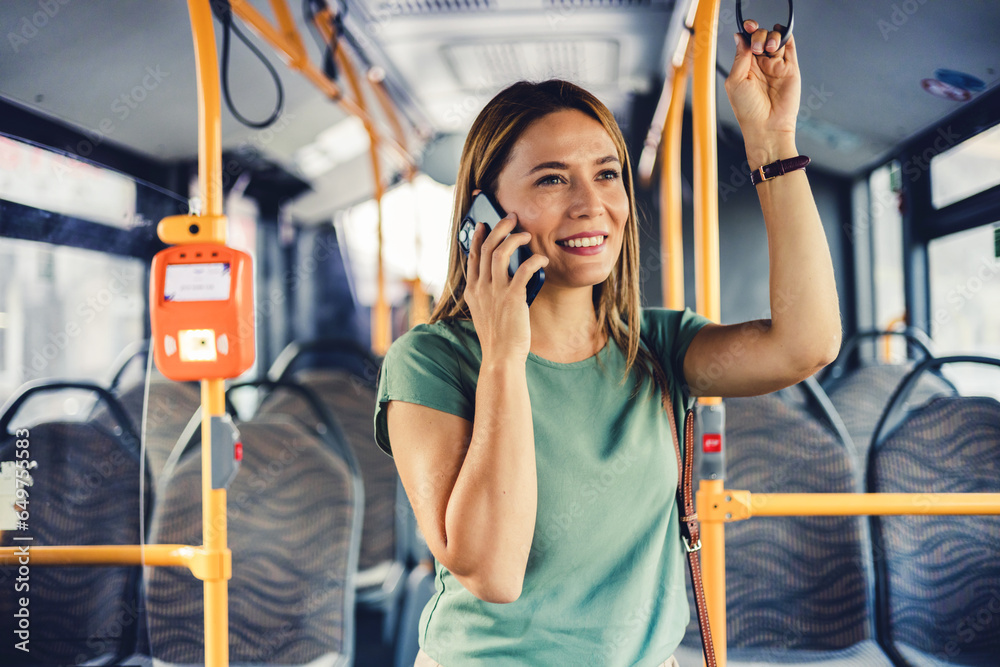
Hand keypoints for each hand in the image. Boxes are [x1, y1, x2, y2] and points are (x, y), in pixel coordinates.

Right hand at [463, 206, 548, 363]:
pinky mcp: (512, 297)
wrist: (501, 357)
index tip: (484, 224)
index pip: (472, 256)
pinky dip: (534, 260)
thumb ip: (488, 293)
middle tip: (511, 218)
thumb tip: (501, 277)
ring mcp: (495, 292)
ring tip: (526, 234)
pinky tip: (542, 259)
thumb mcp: (484, 312)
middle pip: (486, 247)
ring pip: (500, 252)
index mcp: (472, 290)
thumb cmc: (497, 337)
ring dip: (514, 238)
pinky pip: (523, 269)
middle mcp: (481, 287)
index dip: (477, 236)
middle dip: (499, 227)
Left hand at [725, 20, 800, 164]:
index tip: (748, 27)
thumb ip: (740, 57)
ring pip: (776, 39)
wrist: (767, 126)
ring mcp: (776, 66)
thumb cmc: (747, 110)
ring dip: (772, 36)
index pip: (747, 42)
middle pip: (762, 37)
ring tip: (768, 49)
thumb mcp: (736, 81)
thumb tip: (740, 36)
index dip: (748, 32)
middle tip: (758, 48)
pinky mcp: (790, 69)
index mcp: (745, 67)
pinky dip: (786, 36)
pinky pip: (790, 47)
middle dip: (760, 35)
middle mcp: (761, 65)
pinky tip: (781, 35)